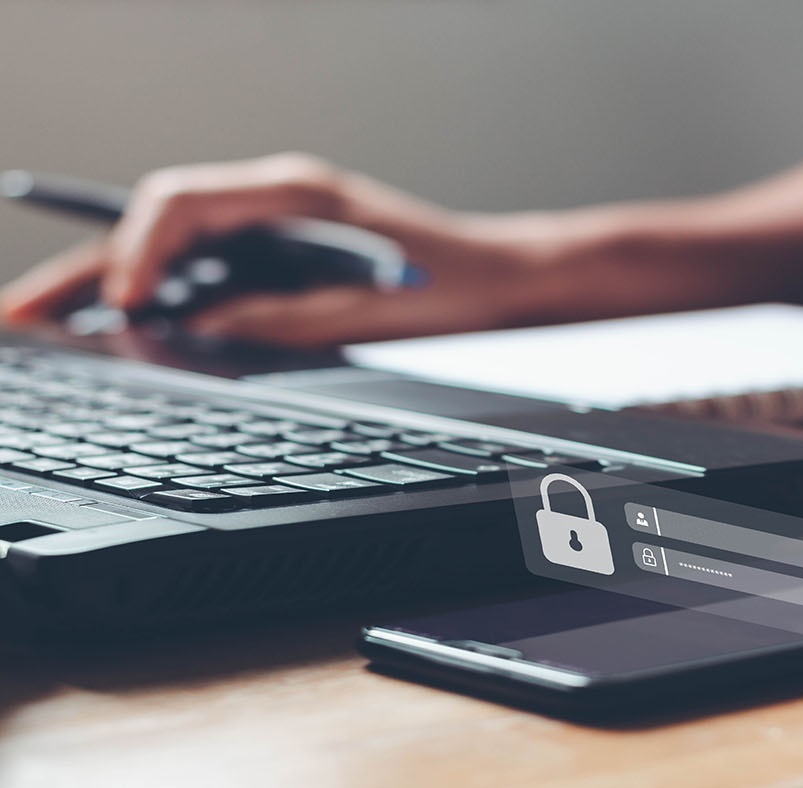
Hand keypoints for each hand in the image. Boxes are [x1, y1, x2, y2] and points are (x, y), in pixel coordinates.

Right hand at [0, 153, 560, 346]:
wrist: (499, 281)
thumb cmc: (446, 282)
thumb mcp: (354, 310)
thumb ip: (268, 318)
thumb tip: (186, 331)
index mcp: (289, 192)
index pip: (179, 201)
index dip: (137, 252)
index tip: (119, 304)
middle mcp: (272, 197)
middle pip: (155, 221)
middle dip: (87, 267)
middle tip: (20, 315)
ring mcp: (273, 223)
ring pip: (170, 245)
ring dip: (110, 280)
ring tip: (46, 321)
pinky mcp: (281, 252)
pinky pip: (202, 265)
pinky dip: (159, 292)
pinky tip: (122, 323)